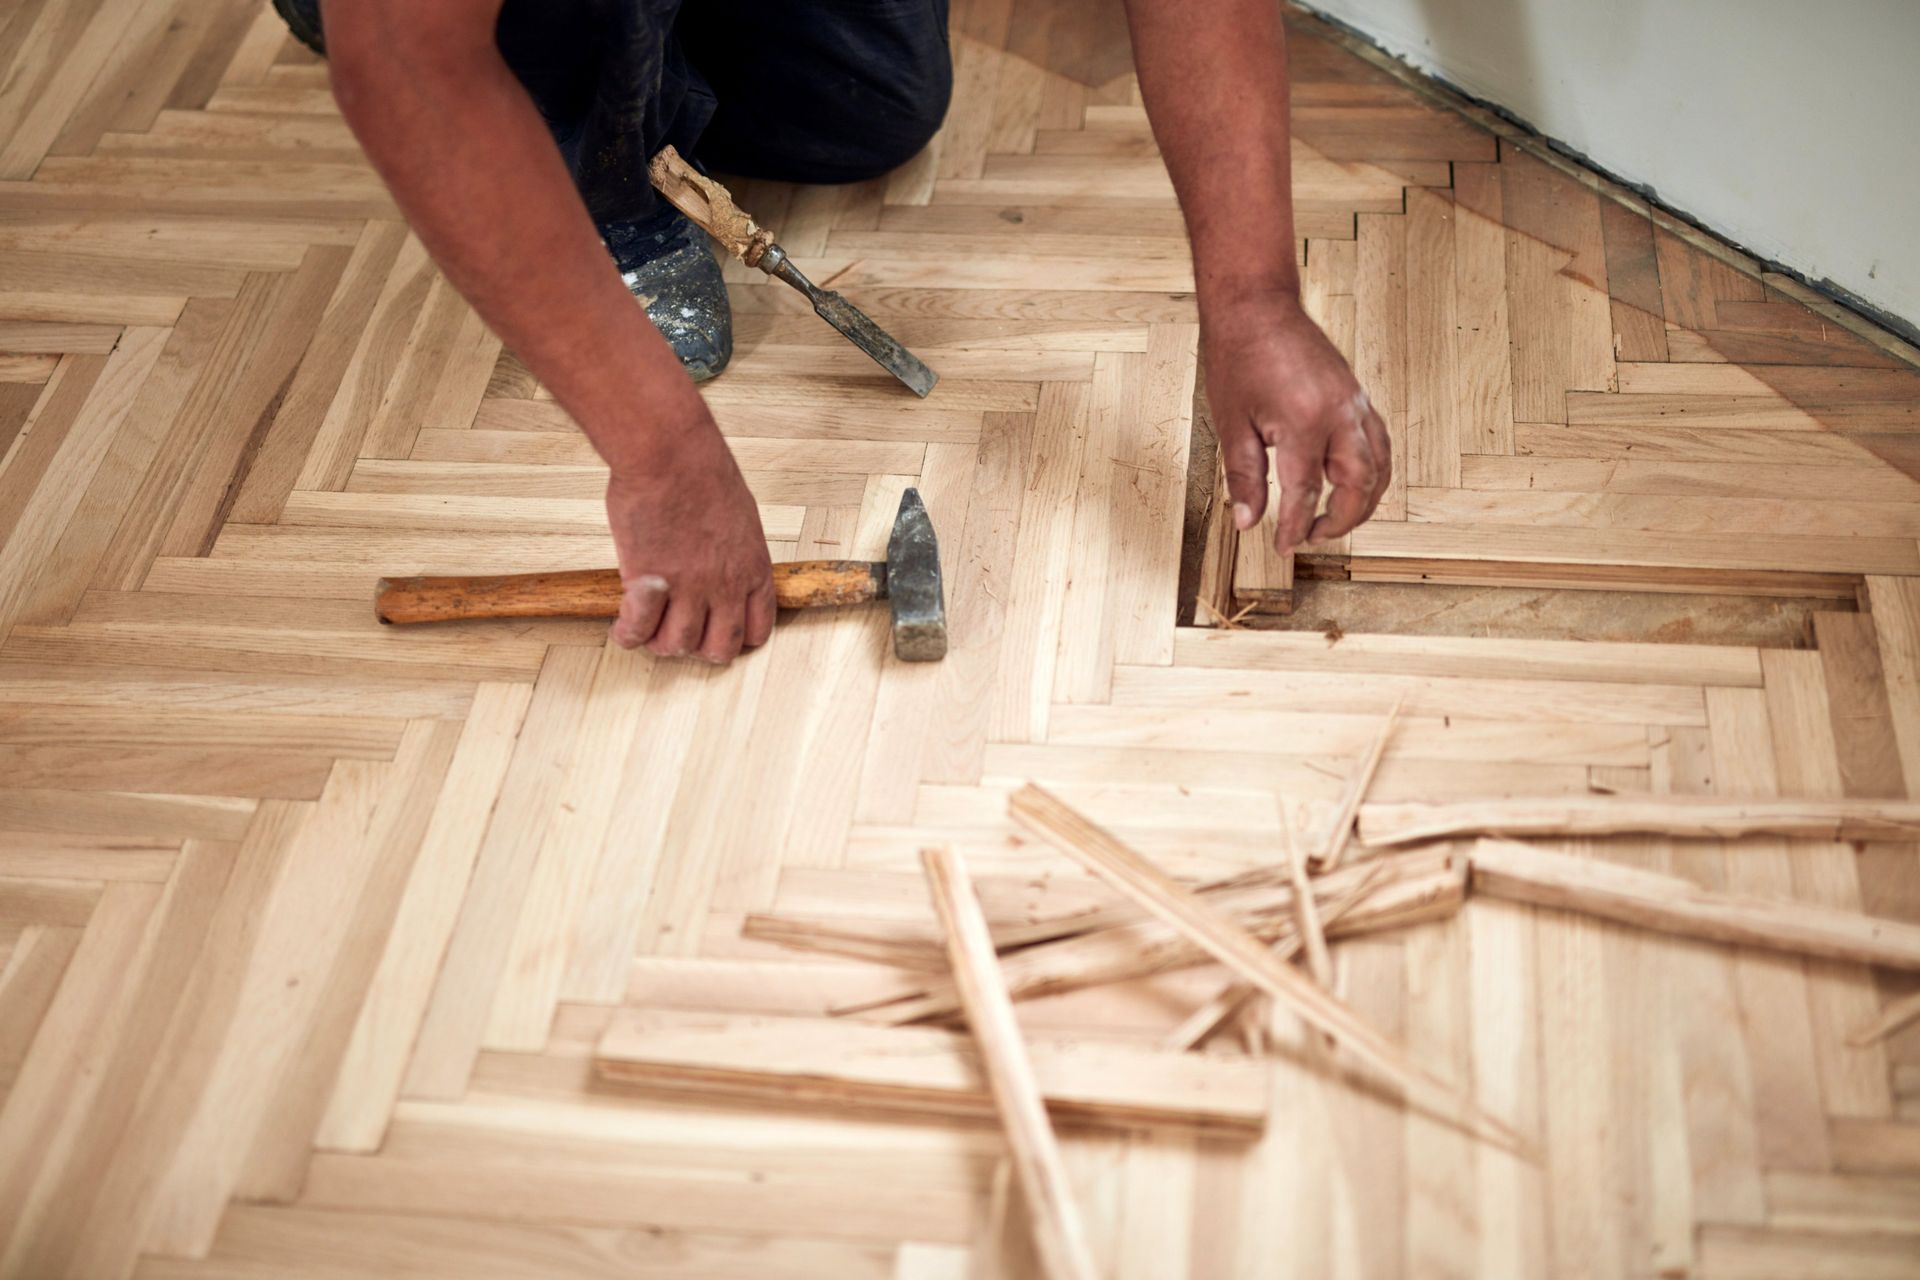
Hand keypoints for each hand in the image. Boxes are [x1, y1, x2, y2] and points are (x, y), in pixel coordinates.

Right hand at [604, 405, 774, 663]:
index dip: (736, 640)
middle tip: (680, 634)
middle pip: (718, 649)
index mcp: (753, 568)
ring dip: (659, 643)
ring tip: (647, 628)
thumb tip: (720, 565)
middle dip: (698, 648)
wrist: (669, 453)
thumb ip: (733, 550)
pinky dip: (628, 635)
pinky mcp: (648, 583)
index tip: (719, 635)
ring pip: (677, 646)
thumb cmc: (701, 470)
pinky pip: (638, 631)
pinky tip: (621, 627)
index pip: (757, 629)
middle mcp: (725, 586)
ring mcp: (688, 588)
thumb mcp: (738, 516)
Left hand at [1204, 289, 1390, 554]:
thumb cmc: (1239, 357)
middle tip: (1312, 538)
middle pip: (1357, 485)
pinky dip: (1373, 472)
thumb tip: (1248, 521)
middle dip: (1340, 521)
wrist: (1257, 307)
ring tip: (1334, 521)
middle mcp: (1340, 414)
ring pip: (1378, 466)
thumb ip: (1244, 477)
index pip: (1305, 492)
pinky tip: (1354, 485)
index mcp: (1305, 422)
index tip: (1283, 548)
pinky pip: (1379, 443)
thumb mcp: (1231, 424)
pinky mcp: (1359, 395)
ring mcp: (1356, 403)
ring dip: (1363, 502)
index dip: (1294, 526)